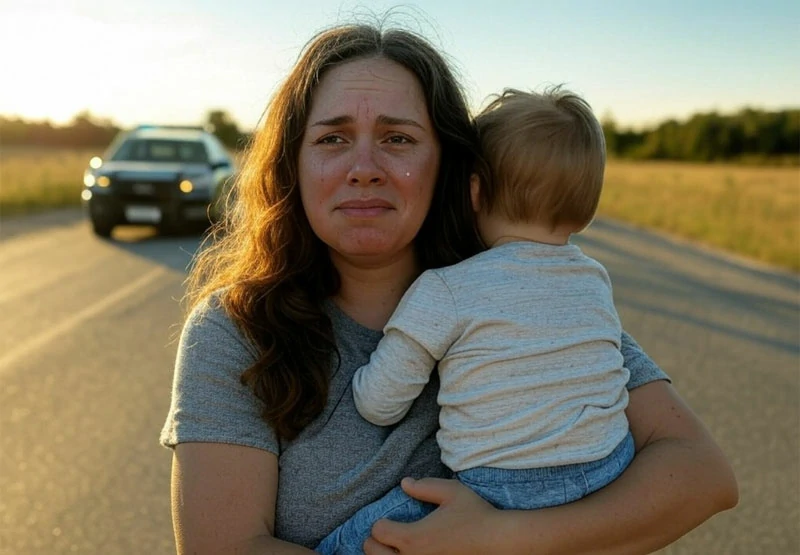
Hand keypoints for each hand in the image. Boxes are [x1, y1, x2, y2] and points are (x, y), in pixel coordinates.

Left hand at [363, 477, 502, 554]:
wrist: (499, 542)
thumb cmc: (476, 515)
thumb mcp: (451, 492)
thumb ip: (424, 487)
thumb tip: (404, 483)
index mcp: (414, 538)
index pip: (377, 532)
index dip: (380, 523)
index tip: (389, 520)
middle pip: (373, 554)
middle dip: (375, 542)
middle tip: (387, 535)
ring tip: (394, 548)